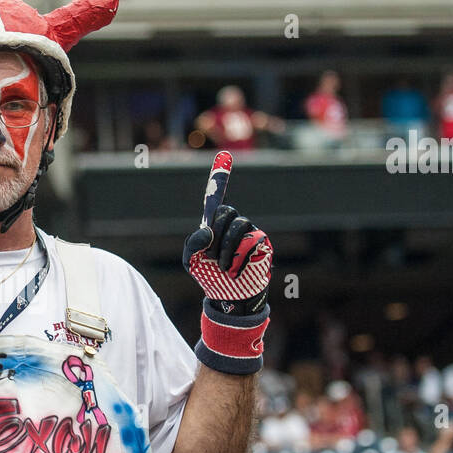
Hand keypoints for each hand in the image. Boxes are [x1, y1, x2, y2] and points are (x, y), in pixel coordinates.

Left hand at [183, 151, 271, 313]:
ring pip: (238, 225)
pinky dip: (237, 256)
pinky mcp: (262, 243)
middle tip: (211, 252)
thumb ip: (192, 243)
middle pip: (226, 210)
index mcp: (214, 224)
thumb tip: (207, 230)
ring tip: (222, 266)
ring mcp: (250, 232)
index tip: (225, 154)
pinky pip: (250, 239)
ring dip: (225, 249)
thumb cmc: (208, 277)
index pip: (216, 199)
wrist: (229, 297)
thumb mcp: (190, 260)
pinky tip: (235, 269)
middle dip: (216, 232)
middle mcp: (233, 224)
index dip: (220, 177)